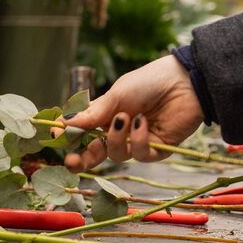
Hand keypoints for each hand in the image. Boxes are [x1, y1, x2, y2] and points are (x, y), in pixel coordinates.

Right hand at [64, 55, 204, 169]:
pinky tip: (143, 122)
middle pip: (96, 154)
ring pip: (117, 155)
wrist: (185, 81)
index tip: (56, 140)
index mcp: (107, 117)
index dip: (70, 140)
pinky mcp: (157, 150)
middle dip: (83, 159)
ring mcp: (137, 142)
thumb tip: (64, 125)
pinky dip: (139, 139)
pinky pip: (140, 155)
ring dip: (117, 139)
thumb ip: (93, 114)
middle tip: (73, 161)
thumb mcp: (116, 95)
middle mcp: (120, 132)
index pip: (83, 134)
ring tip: (125, 118)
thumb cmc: (150, 82)